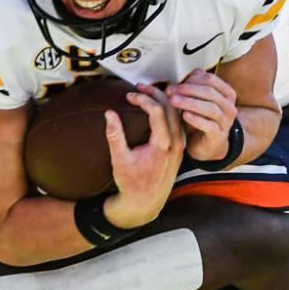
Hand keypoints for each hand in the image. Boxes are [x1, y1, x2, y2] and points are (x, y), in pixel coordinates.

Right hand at [102, 84, 184, 227]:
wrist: (146, 203)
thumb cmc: (132, 183)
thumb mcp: (119, 160)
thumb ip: (115, 135)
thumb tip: (109, 113)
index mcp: (162, 145)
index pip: (157, 111)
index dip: (142, 99)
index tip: (129, 95)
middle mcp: (175, 144)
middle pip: (170, 108)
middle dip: (154, 93)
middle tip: (139, 86)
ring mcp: (179, 146)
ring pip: (176, 114)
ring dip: (163, 101)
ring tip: (148, 92)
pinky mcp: (179, 149)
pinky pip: (177, 123)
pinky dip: (168, 111)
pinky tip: (158, 107)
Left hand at [169, 69, 238, 161]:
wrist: (207, 146)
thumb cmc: (201, 119)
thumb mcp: (198, 100)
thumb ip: (194, 86)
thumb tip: (186, 74)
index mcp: (226, 93)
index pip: (210, 79)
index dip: (191, 79)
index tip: (174, 84)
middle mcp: (229, 107)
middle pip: (209, 92)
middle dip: (187, 90)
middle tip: (170, 91)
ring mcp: (226, 122)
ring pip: (210, 108)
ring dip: (189, 102)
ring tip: (173, 101)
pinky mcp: (218, 136)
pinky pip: (209, 126)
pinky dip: (196, 119)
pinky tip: (184, 115)